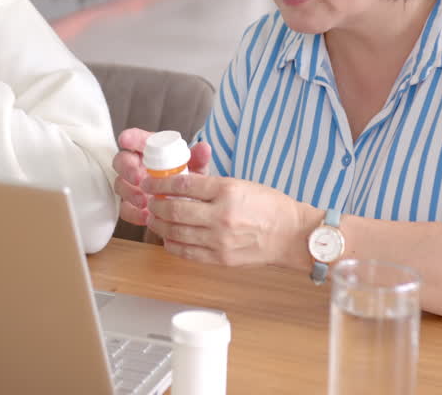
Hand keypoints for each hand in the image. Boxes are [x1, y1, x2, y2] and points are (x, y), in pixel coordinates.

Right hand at [112, 128, 211, 225]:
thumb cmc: (188, 181)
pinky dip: (133, 213)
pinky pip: (125, 208)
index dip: (129, 138)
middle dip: (127, 169)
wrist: (189, 207)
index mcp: (151, 150)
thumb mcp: (196, 169)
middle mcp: (137, 165)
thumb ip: (198, 158)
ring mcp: (131, 185)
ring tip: (145, 202)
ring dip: (129, 193)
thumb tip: (204, 147)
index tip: (125, 140)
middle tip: (138, 178)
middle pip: (121, 160)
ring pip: (120, 184)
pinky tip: (146, 217)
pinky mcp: (131, 205)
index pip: (136, 138)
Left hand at [142, 173, 312, 267]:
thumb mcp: (241, 185)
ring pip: (176, 232)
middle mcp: (221, 215)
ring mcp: (219, 239)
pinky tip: (168, 237)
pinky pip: (187, 253)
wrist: (291, 235)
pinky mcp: (220, 258)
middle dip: (155, 204)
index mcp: (227, 190)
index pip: (184, 184)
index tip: (151, 183)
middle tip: (150, 201)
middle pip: (174, 209)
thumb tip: (182, 186)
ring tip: (154, 219)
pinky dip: (172, 244)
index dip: (160, 183)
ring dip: (159, 225)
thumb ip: (211, 186)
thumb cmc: (270, 208)